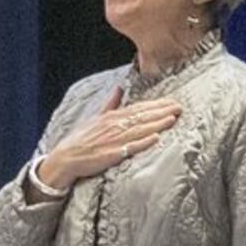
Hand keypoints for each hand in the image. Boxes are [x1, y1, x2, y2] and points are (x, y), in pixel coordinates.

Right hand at [35, 93, 179, 189]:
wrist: (66, 157)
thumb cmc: (81, 139)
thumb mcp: (95, 117)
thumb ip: (110, 104)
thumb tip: (119, 88)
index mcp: (111, 117)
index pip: (138, 108)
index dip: (156, 104)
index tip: (172, 101)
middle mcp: (114, 126)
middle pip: (142, 117)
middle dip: (162, 112)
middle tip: (179, 107)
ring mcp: (114, 140)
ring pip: (140, 130)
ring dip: (157, 124)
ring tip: (172, 119)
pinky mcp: (112, 154)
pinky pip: (131, 147)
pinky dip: (143, 142)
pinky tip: (156, 138)